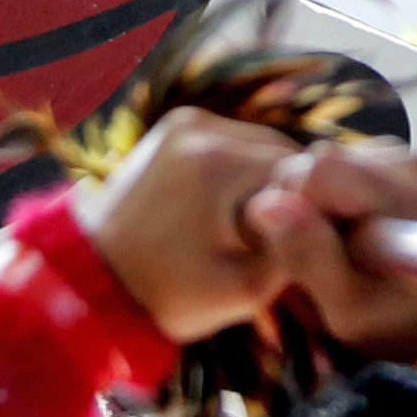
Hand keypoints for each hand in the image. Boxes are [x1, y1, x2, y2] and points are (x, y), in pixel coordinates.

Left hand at [76, 110, 305, 343]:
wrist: (88, 281)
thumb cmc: (164, 297)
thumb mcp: (242, 292)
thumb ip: (293, 252)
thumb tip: (328, 218)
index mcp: (222, 163)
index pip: (304, 175)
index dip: (307, 212)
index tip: (290, 245)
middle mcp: (203, 126)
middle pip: (282, 153)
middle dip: (284, 194)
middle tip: (265, 239)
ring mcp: (184, 120)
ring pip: (258, 144)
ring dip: (261, 180)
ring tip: (239, 225)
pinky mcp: (172, 125)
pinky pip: (228, 141)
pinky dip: (234, 170)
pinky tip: (219, 206)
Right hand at [252, 140, 416, 369]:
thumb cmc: (407, 324)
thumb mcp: (348, 309)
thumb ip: (308, 256)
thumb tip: (264, 204)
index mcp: (394, 196)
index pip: (314, 168)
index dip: (291, 206)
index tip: (300, 251)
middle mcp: (405, 162)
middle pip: (318, 159)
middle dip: (302, 206)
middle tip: (320, 257)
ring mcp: (408, 158)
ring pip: (329, 162)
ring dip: (319, 206)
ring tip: (341, 250)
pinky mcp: (406, 164)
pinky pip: (347, 169)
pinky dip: (338, 201)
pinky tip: (355, 235)